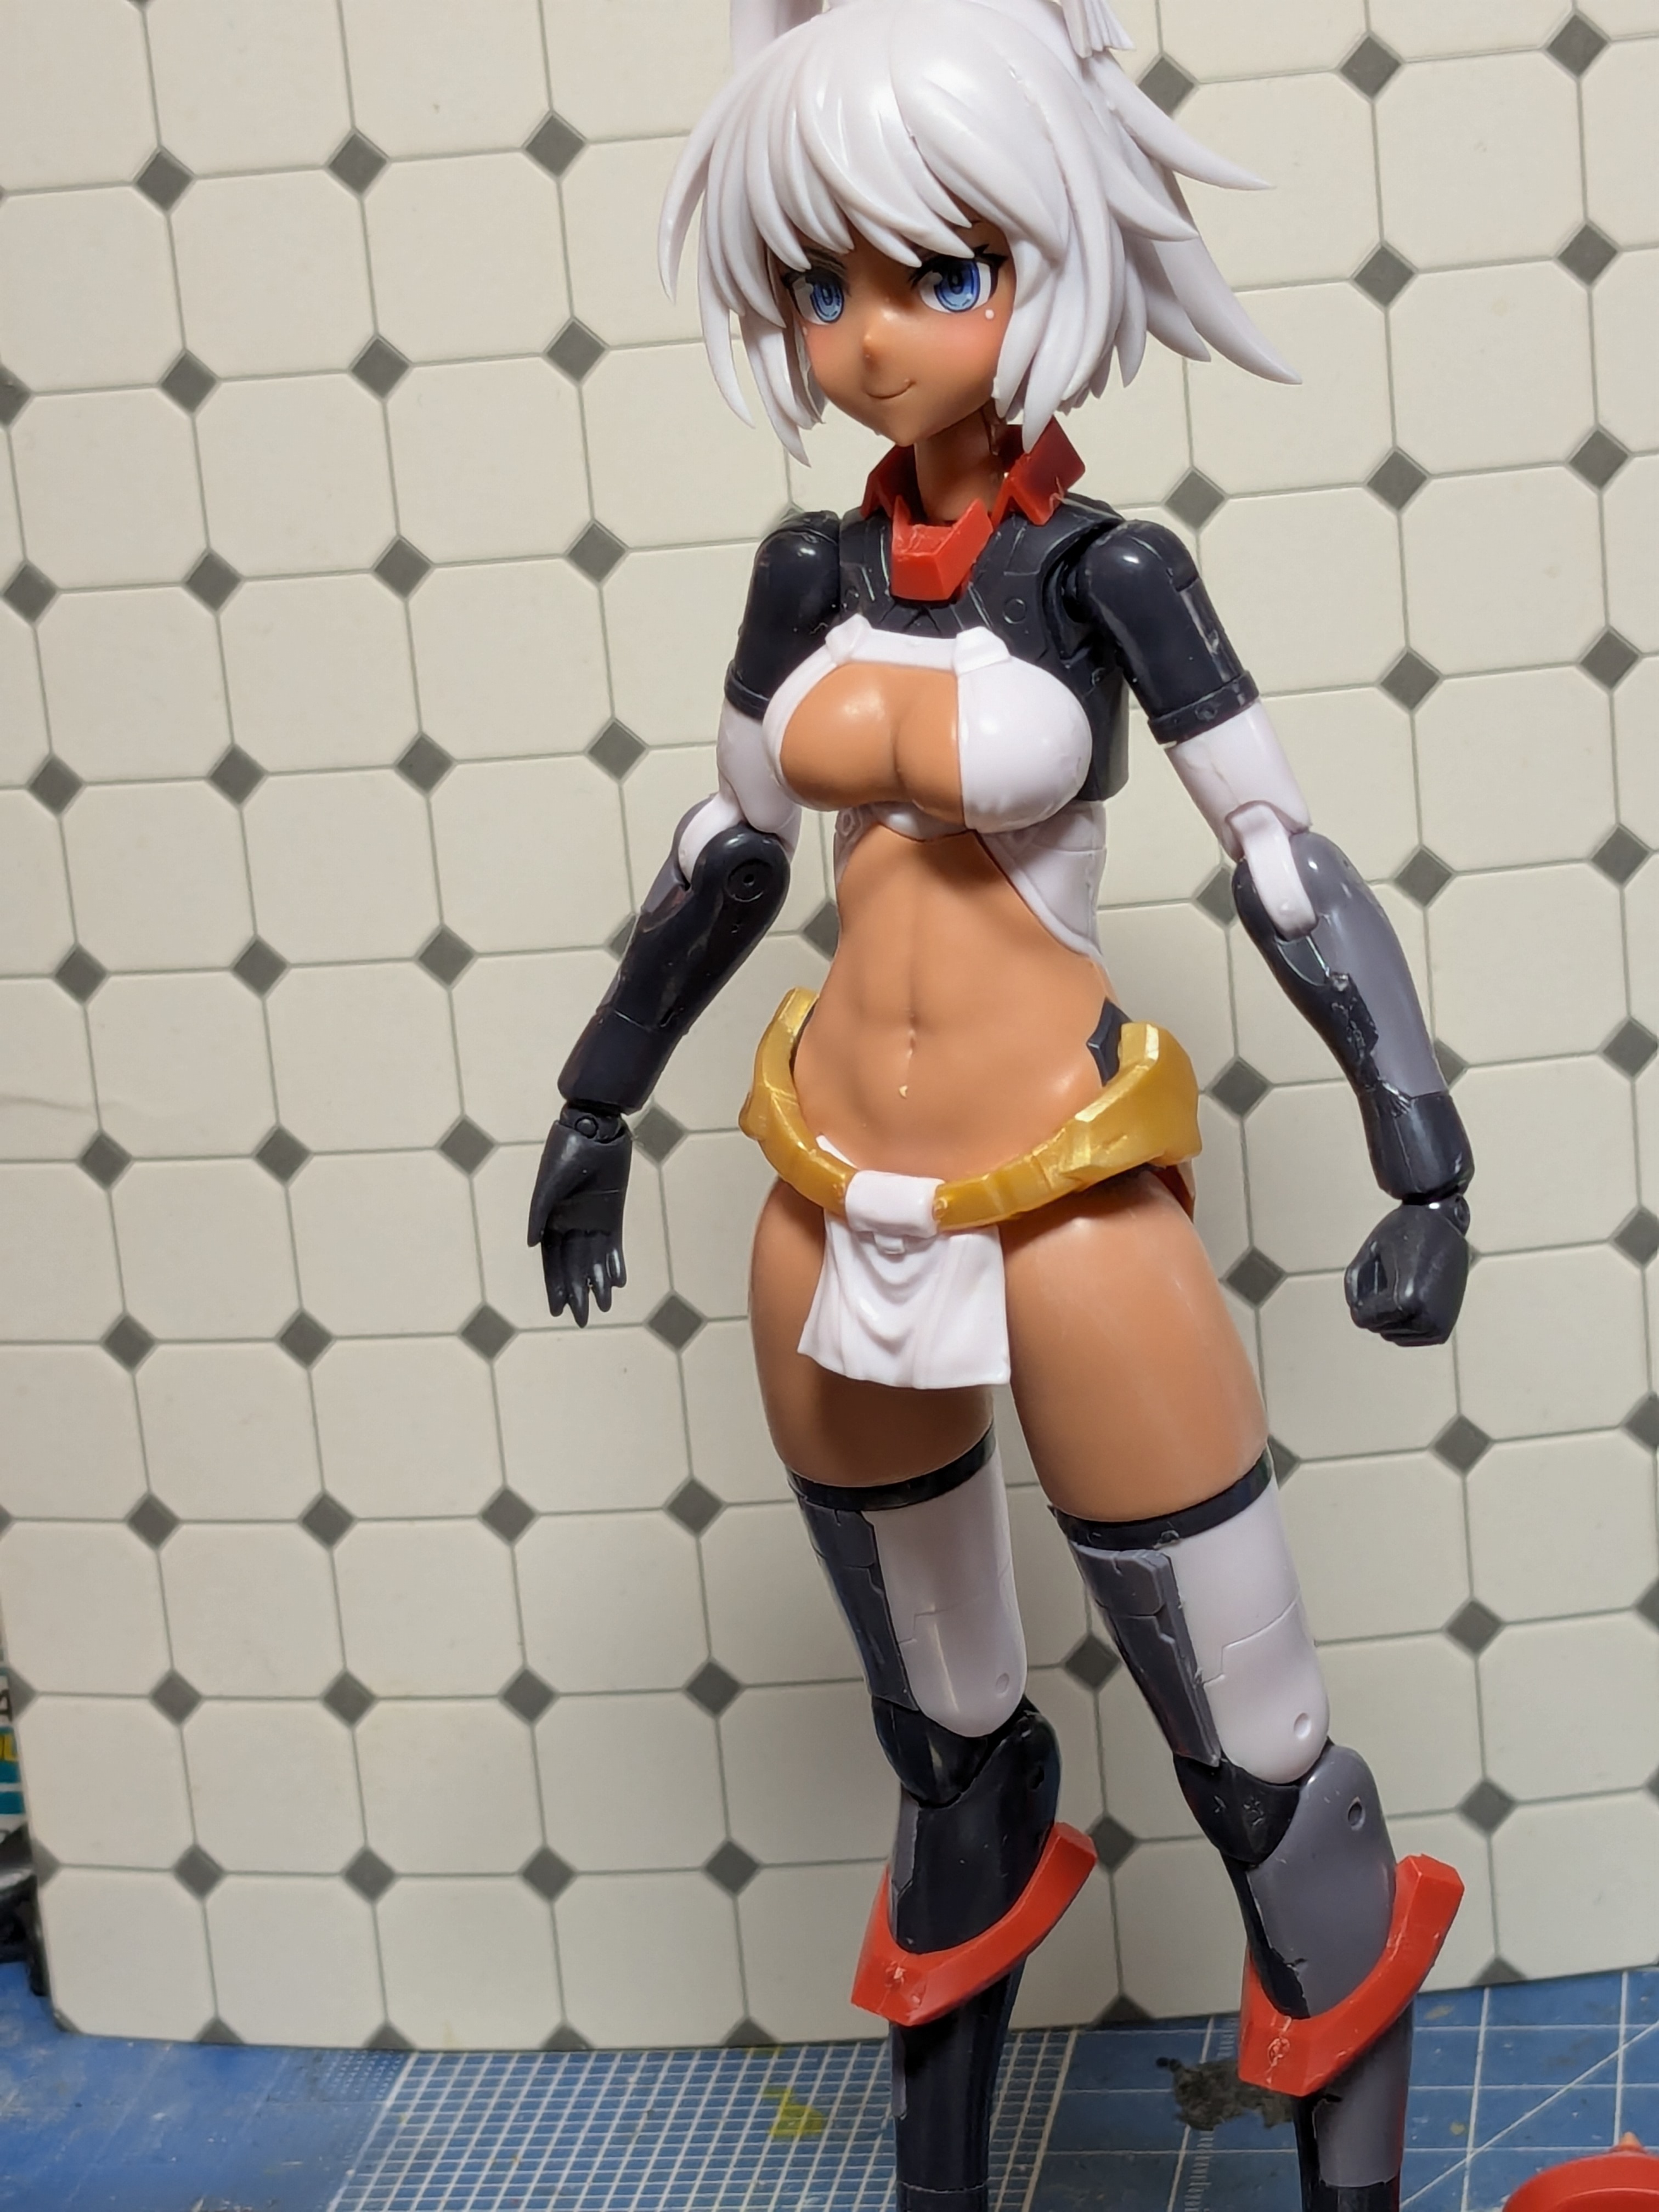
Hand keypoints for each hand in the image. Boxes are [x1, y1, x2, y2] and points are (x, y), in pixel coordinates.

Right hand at [527, 1106, 631, 1325]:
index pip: (552, 1262)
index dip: (555, 1287)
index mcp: (551, 1220)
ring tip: (604, 1307)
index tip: (558, 1312)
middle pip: (574, 1266)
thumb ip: (539, 1214)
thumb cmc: (566, 1153)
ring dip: (599, 1283)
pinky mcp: (613, 1211)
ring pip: (596, 1259)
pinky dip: (616, 1262)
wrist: (593, 1128)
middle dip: (578, 1293)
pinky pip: (615, 1243)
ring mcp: (593, 1218)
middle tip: (583, 1320)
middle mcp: (571, 1223)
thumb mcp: (548, 1184)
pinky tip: (619, 1281)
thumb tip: (533, 1245)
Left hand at [1344, 1198, 1468, 1346]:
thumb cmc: (1404, 1232)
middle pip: (1377, 1327)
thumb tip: (1357, 1314)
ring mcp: (1437, 1327)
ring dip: (1390, 1312)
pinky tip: (1413, 1293)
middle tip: (1395, 1272)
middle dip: (1376, 1303)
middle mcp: (1426, 1320)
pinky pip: (1408, 1336)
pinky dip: (1403, 1320)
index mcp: (1407, 1301)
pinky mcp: (1443, 1330)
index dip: (1360, 1296)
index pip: (1361, 1318)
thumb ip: (1354, 1283)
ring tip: (1406, 1281)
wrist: (1445, 1223)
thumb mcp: (1370, 1251)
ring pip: (1391, 1334)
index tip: (1375, 1272)